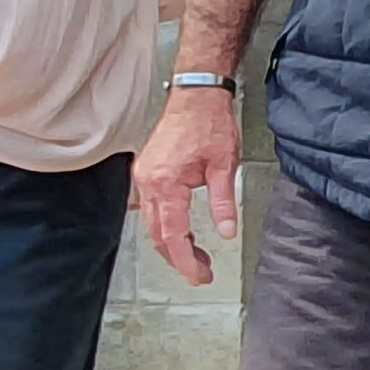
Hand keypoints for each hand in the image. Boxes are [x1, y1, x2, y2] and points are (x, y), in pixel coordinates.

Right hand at [134, 88, 242, 284]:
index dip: (187, 261)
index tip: (200, 276)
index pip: (173, 235)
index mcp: (165, 183)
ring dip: (171, 245)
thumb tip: (226, 232)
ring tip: (195, 257)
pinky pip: (149, 209)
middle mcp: (148, 182)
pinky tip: (181, 233)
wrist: (197, 94)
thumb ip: (224, 203)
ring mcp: (143, 177)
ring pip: (151, 225)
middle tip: (201, 273)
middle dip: (178, 259)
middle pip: (158, 235)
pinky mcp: (146, 172)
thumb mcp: (224, 165)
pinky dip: (164, 226)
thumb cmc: (209, 122)